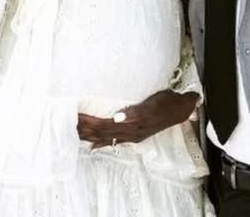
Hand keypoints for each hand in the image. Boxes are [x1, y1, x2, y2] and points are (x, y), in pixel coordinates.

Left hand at [77, 89, 198, 149]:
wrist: (181, 109)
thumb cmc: (166, 103)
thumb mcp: (152, 104)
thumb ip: (135, 111)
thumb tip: (116, 117)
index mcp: (131, 125)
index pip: (103, 125)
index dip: (88, 122)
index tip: (74, 116)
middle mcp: (129, 133)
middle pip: (101, 133)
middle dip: (85, 129)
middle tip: (68, 123)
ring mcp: (132, 135)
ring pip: (105, 137)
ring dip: (90, 135)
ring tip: (75, 132)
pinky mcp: (135, 133)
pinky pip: (113, 140)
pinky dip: (101, 143)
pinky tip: (93, 146)